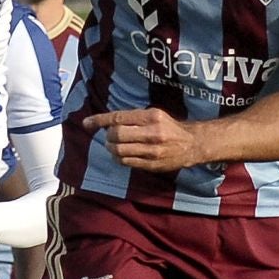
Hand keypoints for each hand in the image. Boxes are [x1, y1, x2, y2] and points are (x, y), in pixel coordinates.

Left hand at [83, 108, 203, 172]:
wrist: (191, 145)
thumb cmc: (169, 127)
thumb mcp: (154, 114)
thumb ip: (133, 117)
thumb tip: (106, 122)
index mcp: (152, 116)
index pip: (119, 117)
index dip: (100, 120)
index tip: (87, 123)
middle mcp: (152, 133)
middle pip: (117, 135)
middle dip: (108, 136)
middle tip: (110, 136)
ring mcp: (152, 151)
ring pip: (119, 150)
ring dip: (111, 148)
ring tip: (114, 146)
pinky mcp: (152, 164)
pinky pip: (127, 162)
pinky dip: (119, 158)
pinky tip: (121, 155)